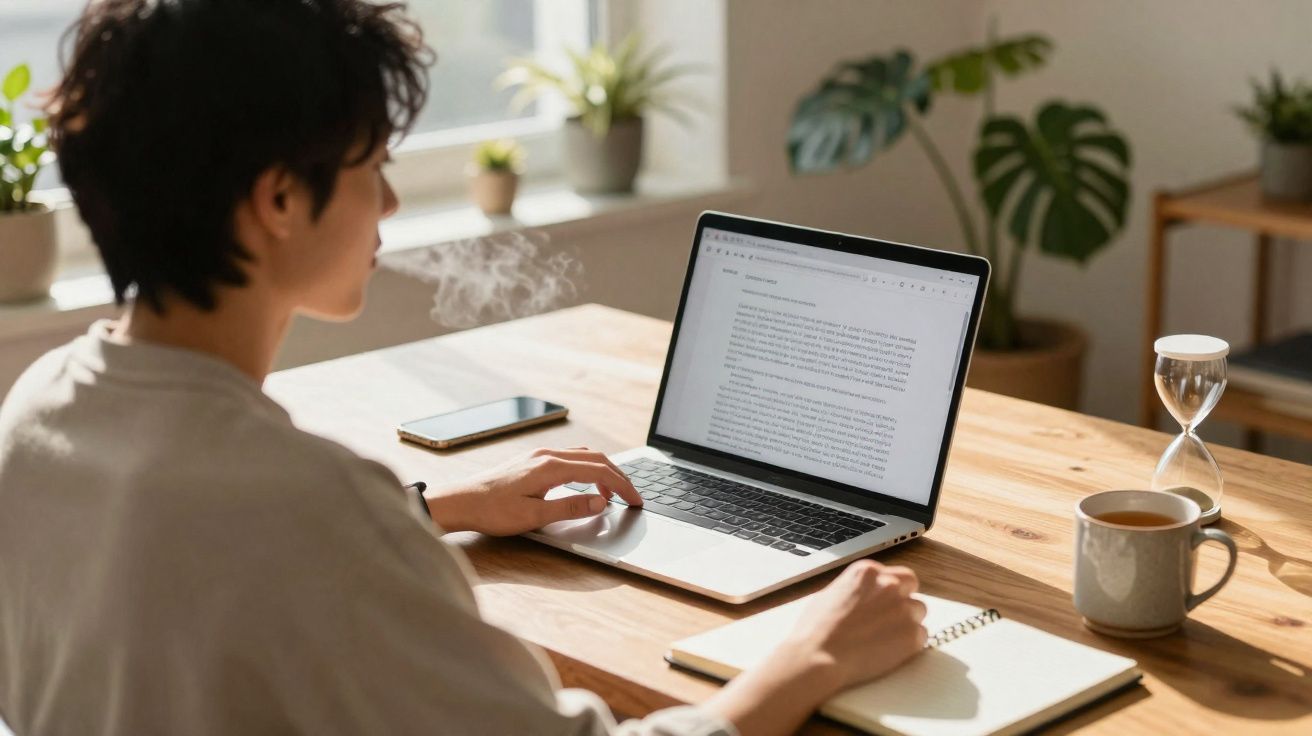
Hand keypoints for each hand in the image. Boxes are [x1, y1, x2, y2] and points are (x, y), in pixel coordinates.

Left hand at [425, 447, 641, 535]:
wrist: (462, 501)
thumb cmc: (493, 511)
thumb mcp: (534, 516)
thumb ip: (570, 508)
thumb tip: (600, 503)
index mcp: (551, 467)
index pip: (599, 471)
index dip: (622, 486)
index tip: (636, 501)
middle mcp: (547, 455)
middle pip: (596, 459)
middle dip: (619, 477)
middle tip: (632, 497)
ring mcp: (539, 455)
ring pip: (583, 456)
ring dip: (602, 471)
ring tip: (611, 494)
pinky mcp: (533, 460)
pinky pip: (570, 458)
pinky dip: (586, 469)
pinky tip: (584, 486)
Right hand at [780, 560, 927, 688]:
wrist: (817, 656)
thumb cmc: (816, 629)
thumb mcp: (831, 594)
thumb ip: (856, 589)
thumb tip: (865, 597)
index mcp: (867, 572)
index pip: (897, 573)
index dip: (893, 589)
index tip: (887, 600)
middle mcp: (889, 585)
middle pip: (912, 587)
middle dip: (904, 599)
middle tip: (890, 617)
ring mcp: (903, 610)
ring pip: (919, 611)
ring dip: (907, 622)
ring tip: (885, 638)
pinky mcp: (911, 636)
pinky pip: (922, 636)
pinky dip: (910, 643)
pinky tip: (889, 650)